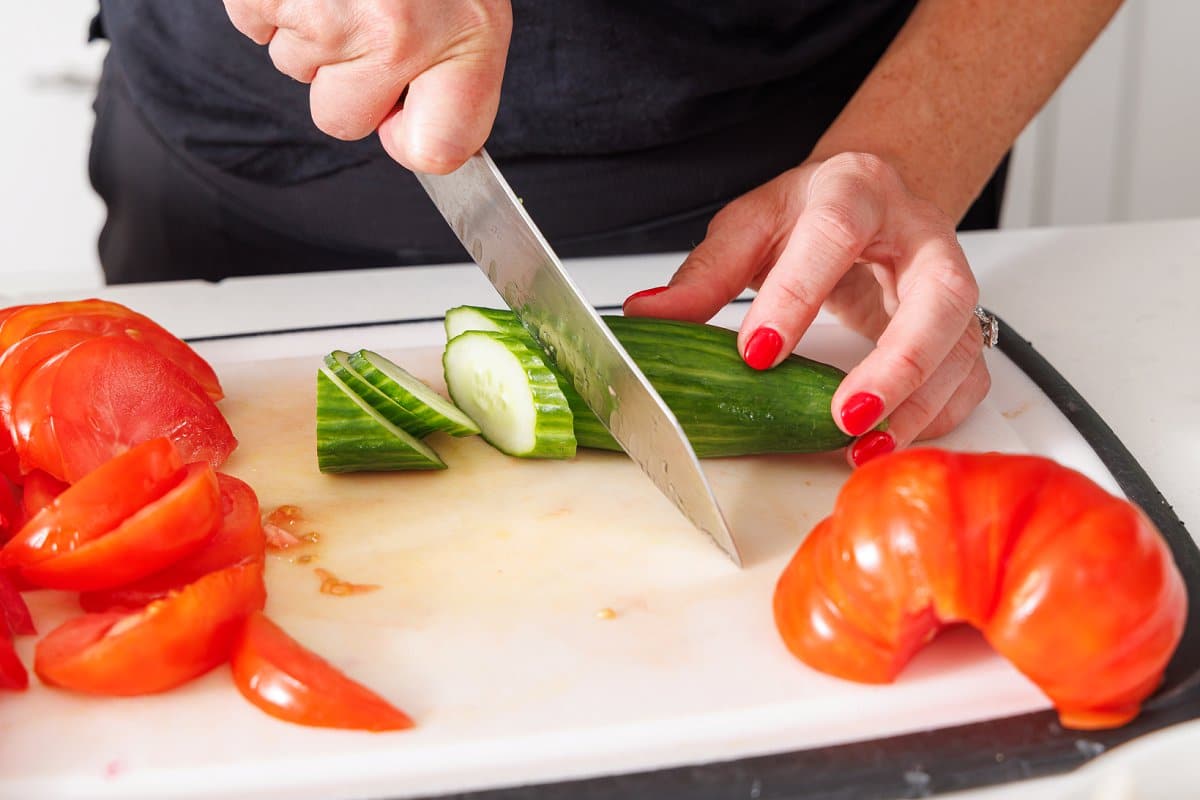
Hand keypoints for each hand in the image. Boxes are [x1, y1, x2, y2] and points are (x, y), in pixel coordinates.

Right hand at [222, 0, 511, 172]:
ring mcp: (328, 12)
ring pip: (295, 70)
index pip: (437, 151)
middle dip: (346, 80)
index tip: (406, 123)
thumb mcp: (469, 3)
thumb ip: (453, 76)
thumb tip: (411, 138)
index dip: (413, 142)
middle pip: (342, 120)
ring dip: (311, 30)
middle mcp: (398, 31)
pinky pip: (255, 27)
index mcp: (465, 36)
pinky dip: (272, 0)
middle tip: (368, 16)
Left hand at [623, 153, 989, 466]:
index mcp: (856, 191)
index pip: (836, 232)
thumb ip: (705, 274)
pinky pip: (967, 377)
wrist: (866, 202)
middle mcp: (918, 234)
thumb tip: (648, 315)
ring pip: (961, 344)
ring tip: (861, 446)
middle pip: (938, 294)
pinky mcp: (960, 326)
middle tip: (844, 415)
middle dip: (896, 362)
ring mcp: (950, 281)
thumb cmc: (807, 215)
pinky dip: (934, 417)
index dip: (798, 294)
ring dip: (916, 404)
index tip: (756, 353)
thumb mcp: (749, 227)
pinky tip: (890, 440)